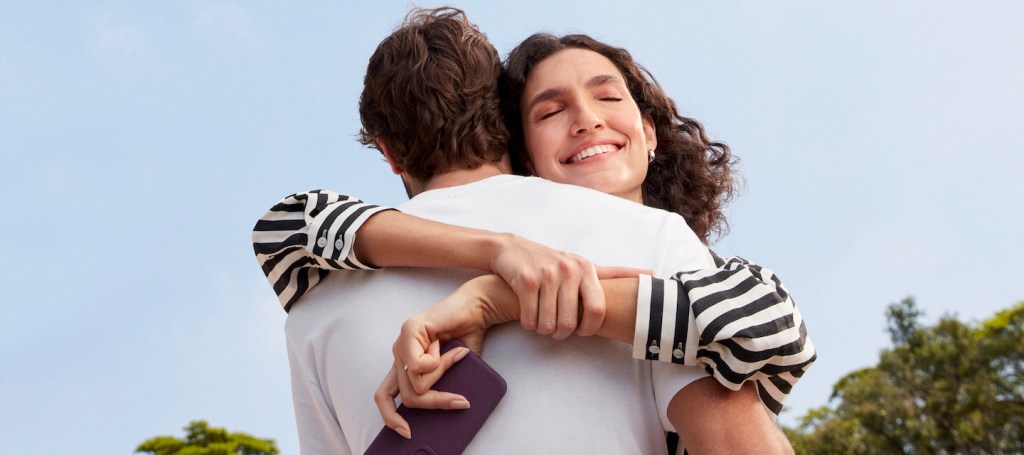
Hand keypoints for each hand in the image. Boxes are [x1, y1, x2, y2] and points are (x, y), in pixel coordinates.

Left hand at [374, 275, 517, 435]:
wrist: (477, 310)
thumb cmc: (466, 339)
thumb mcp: (452, 375)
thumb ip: (441, 390)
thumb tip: (444, 412)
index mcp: (404, 365)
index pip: (383, 397)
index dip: (391, 418)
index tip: (408, 432)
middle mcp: (398, 354)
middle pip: (408, 396)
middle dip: (437, 402)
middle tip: (460, 401)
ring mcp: (401, 341)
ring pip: (416, 382)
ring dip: (442, 374)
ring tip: (457, 356)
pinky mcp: (409, 330)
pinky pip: (419, 364)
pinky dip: (440, 361)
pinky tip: (450, 347)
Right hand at [489, 234, 647, 338]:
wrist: (512, 250)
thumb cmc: (553, 262)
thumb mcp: (584, 265)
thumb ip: (614, 274)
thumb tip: (651, 274)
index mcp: (586, 269)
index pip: (598, 310)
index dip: (590, 328)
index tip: (581, 331)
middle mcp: (569, 269)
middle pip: (570, 322)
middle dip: (561, 333)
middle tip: (556, 331)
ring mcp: (547, 274)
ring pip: (548, 323)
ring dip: (543, 330)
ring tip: (542, 323)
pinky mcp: (525, 280)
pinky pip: (530, 318)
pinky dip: (529, 324)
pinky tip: (528, 317)